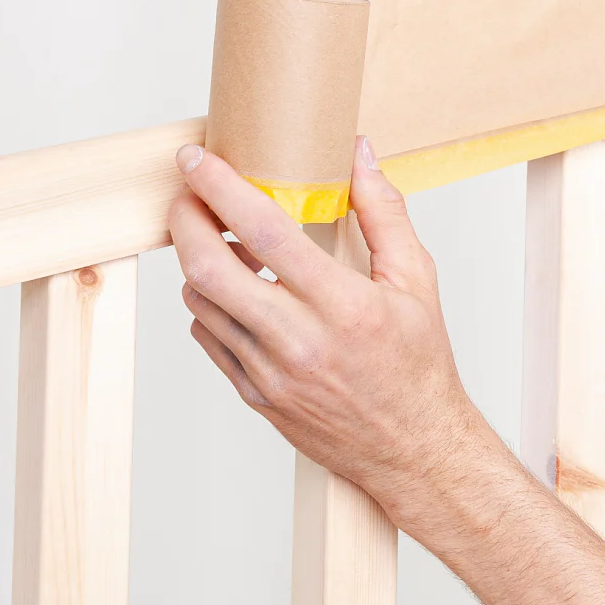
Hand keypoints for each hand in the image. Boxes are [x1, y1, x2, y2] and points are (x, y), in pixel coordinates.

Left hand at [168, 136, 497, 520]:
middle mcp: (300, 341)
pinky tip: (238, 292)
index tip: (198, 157)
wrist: (415, 449)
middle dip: (185, 219)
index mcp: (345, 306)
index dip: (222, 187)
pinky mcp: (255, 395)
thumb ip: (385, 213)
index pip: (265, 232)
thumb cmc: (419, 366)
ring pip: (199, 302)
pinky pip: (208, 338)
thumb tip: (360, 155)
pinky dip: (210, 304)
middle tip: (189, 195)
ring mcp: (270, 373)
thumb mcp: (417, 282)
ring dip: (199, 261)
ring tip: (222, 242)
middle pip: (208, 268)